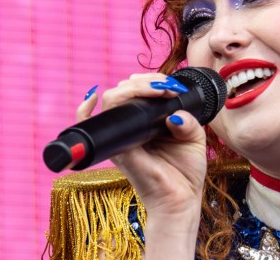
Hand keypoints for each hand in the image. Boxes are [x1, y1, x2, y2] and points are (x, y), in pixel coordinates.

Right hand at [77, 73, 205, 253]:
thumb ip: (187, 119)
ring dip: (135, 87)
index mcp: (148, 122)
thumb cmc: (186, 173)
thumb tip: (173, 113)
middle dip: (146, 80)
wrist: (182, 200)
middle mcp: (132, 127)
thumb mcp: (194, 138)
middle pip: (124, 90)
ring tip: (159, 90)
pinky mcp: (118, 150)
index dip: (152, 81)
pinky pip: (92, 125)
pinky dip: (84, 110)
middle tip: (167, 87)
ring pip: (113, 100)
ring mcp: (122, 137)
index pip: (138, 91)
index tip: (173, 85)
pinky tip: (94, 98)